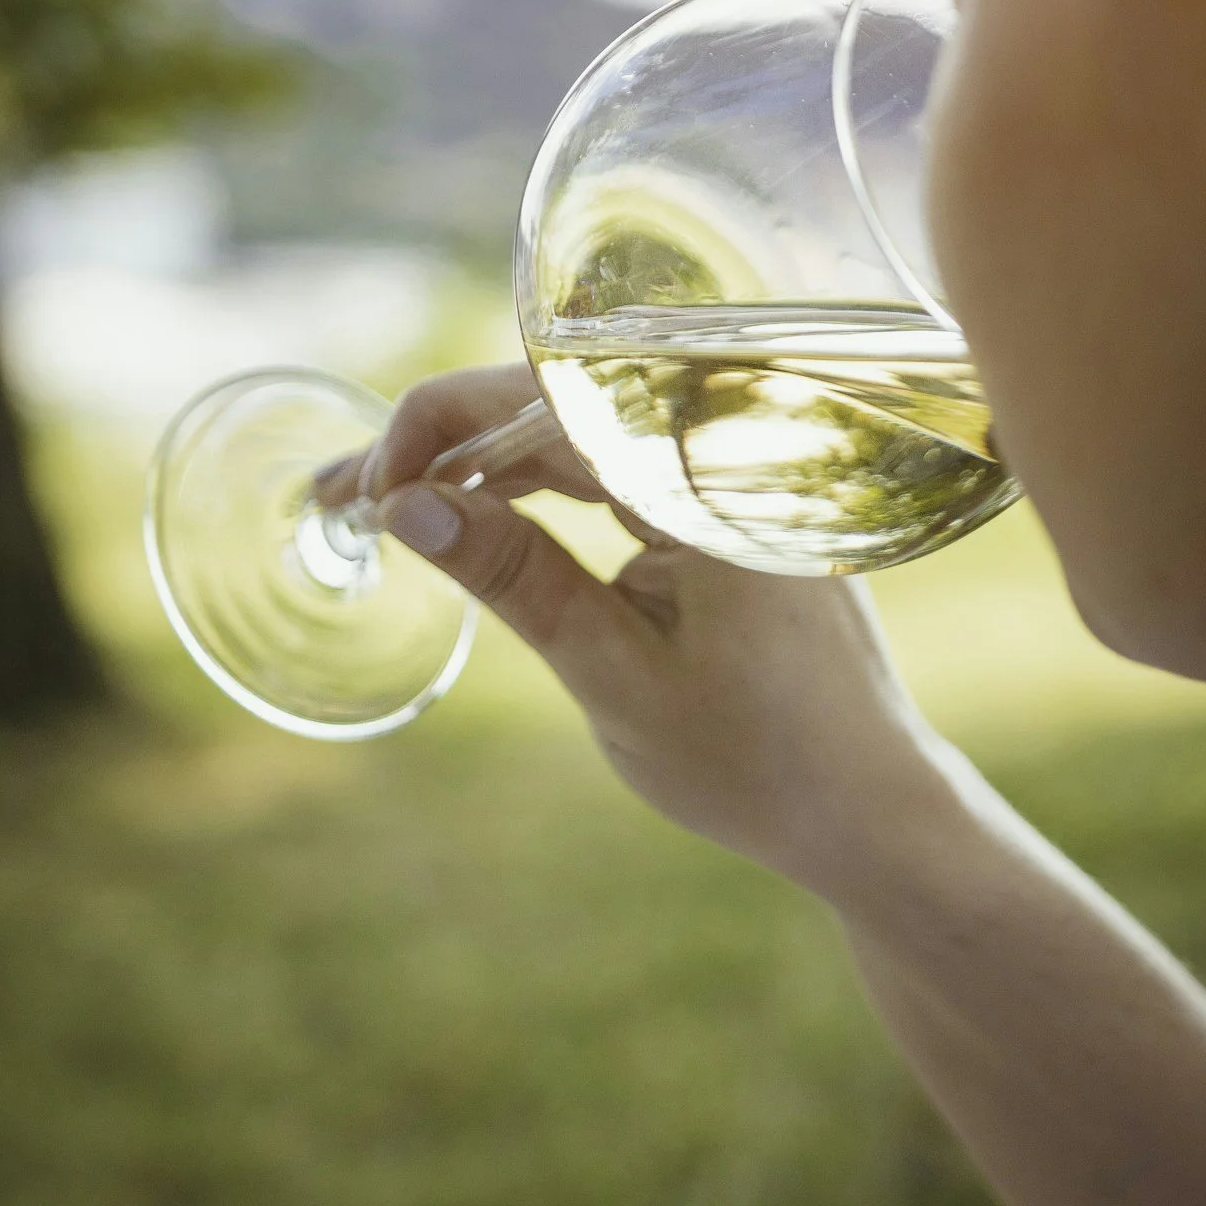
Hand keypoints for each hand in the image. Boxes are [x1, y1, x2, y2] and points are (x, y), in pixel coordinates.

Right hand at [320, 363, 948, 900]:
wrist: (868, 807)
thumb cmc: (758, 759)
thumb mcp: (615, 676)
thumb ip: (516, 580)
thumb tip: (406, 506)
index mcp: (710, 475)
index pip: (550, 397)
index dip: (440, 424)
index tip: (370, 487)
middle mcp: (727, 449)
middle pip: (555, 402)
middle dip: (438, 443)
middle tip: (336, 496)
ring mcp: (727, 472)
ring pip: (576, 430)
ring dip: (477, 462)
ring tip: (377, 504)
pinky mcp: (721, 502)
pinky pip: (613, 464)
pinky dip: (535, 485)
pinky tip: (467, 510)